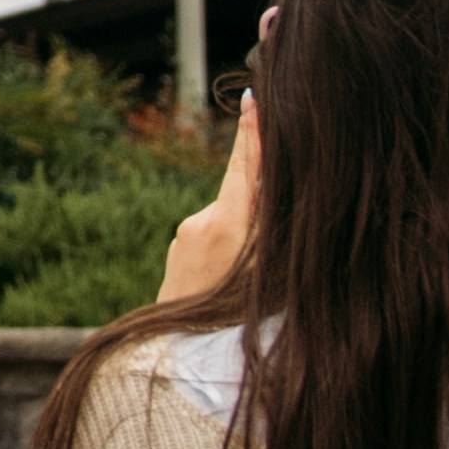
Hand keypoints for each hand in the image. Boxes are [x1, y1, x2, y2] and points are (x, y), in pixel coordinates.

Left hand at [157, 89, 260, 303]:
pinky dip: (226, 245)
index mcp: (227, 226)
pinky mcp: (179, 246)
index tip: (255, 96)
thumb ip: (271, 232)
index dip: (254, 131)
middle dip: (259, 196)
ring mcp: (186, 234)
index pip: (245, 167)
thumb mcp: (264, 277)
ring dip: (243, 231)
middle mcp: (202, 222)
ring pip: (228, 217)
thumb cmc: (231, 322)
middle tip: (269, 213)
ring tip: (247, 272)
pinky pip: (212, 234)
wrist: (174, 352)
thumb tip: (274, 193)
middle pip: (241, 192)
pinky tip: (228, 276)